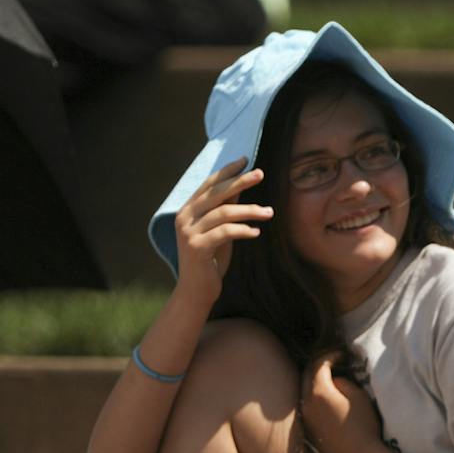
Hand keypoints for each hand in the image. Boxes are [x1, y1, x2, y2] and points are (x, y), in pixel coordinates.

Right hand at [172, 157, 271, 309]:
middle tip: (260, 174)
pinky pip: (225, 232)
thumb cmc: (210, 259)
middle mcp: (184, 218)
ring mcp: (188, 233)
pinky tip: (256, 232)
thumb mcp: (219, 229)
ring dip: (250, 210)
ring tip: (269, 212)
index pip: (208, 184)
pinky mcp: (196, 248)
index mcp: (187, 210)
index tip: (246, 160)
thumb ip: (224, 208)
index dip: (227, 171)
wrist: (196, 291)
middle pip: (216, 193)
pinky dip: (243, 230)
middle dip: (239, 181)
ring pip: (224, 212)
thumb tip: (240, 185)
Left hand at [299, 355, 383, 452]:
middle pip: (307, 377)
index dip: (330, 355)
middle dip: (319, 367)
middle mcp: (306, 404)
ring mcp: (306, 419)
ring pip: (305, 393)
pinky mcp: (309, 431)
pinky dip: (315, 398)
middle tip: (334, 363)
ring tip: (331, 380)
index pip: (318, 364)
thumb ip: (343, 382)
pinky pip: (308, 407)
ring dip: (315, 383)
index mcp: (317, 392)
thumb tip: (334, 382)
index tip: (342, 354)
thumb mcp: (358, 396)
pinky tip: (327, 401)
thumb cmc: (362, 425)